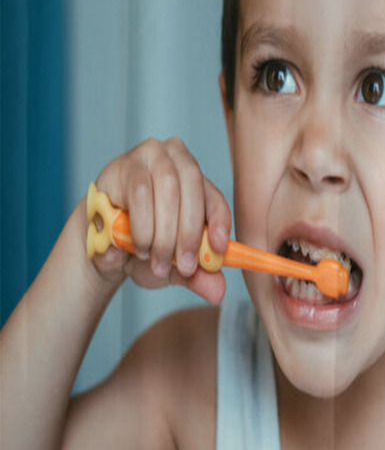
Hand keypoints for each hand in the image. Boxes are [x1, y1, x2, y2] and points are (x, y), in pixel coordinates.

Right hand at [89, 137, 230, 303]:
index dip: (220, 222)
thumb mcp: (172, 265)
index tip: (218, 249)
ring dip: (164, 233)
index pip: (215, 198)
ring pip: (168, 191)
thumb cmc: (144, 246)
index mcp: (198, 182)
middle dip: (189, 234)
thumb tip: (218, 293)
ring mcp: (151, 156)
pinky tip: (139, 245)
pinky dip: (143, 225)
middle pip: (193, 190)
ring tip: (155, 260)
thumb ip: (196, 276)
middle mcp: (178, 159)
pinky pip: (140, 194)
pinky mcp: (125, 165)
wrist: (101, 241)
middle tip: (183, 267)